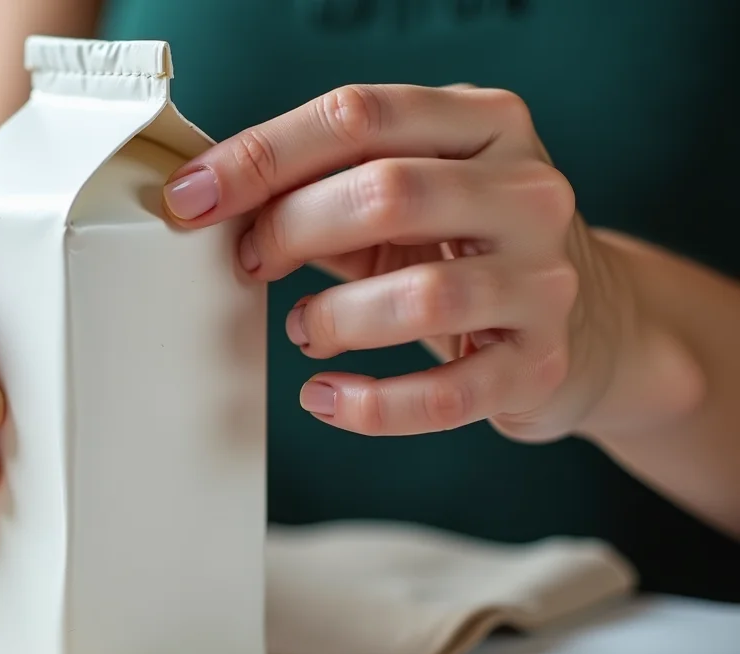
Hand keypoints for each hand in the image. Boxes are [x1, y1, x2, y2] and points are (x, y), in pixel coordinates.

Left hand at [164, 84, 635, 442]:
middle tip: (253, 262)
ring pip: (419, 297)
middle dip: (292, 229)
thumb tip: (213, 198)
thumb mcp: (411, 192)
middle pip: (387, 192)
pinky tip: (326, 397)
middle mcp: (527, 191)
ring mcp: (542, 281)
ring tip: (304, 328)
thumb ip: (329, 183)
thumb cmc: (467, 247)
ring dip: (332, 318)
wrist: (593, 321)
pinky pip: (443, 395)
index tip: (193, 198)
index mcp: (486, 123)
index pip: (359, 115)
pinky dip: (368, 405)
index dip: (261, 156)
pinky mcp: (539, 365)